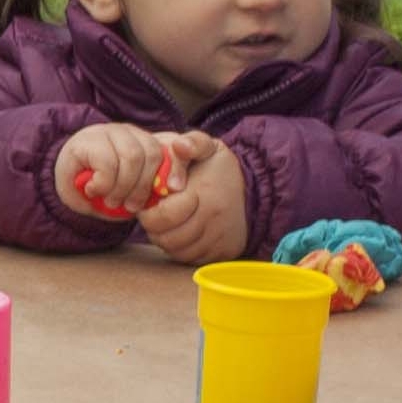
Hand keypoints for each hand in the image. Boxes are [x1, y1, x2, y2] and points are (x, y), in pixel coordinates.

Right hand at [54, 122, 181, 221]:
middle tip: (129, 206)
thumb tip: (168, 190)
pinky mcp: (89, 140)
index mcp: (146, 143)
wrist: (63, 180)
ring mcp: (110, 132)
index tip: (175, 188)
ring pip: (132, 157)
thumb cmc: (100, 188)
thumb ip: (148, 190)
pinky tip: (94, 189)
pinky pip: (107, 163)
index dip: (176, 165)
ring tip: (112, 200)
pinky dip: (104, 184)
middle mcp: (130, 133)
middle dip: (143, 187)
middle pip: (151, 154)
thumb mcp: (128, 193)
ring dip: (123, 187)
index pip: (170, 148)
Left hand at [135, 137, 248, 264]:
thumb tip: (178, 146)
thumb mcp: (207, 147)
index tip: (148, 204)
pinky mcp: (224, 253)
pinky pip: (192, 259)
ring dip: (166, 240)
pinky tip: (181, 233)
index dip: (148, 213)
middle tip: (154, 216)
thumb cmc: (220, 167)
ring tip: (167, 224)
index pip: (164, 217)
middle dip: (154, 228)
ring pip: (178, 251)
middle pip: (168, 238)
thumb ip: (191, 142)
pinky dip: (181, 250)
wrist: (253, 188)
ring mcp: (220, 240)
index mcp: (205, 195)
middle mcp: (214, 221)